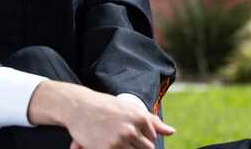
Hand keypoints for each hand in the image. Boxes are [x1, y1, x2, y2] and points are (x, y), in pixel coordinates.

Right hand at [28, 80, 174, 148]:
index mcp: (139, 117)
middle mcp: (131, 129)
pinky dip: (116, 148)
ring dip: (125, 147)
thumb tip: (172, 131)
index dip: (141, 136)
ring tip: (112, 135)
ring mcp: (119, 141)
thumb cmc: (106, 106)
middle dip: (136, 145)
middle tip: (120, 134)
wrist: (79, 107)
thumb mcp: (130, 109)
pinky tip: (106, 140)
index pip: (152, 137)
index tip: (127, 129)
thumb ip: (152, 121)